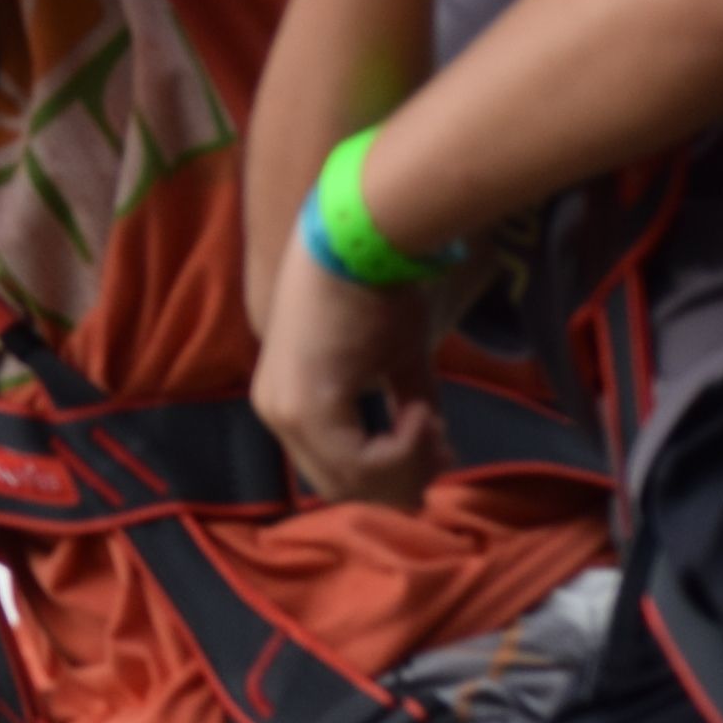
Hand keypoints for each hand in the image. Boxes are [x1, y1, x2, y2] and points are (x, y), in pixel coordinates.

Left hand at [254, 230, 442, 511]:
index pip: (335, 471)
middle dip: (399, 482)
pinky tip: (421, 415)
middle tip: (445, 455)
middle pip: (342, 486)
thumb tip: (438, 460)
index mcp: (289, 401)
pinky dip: (400, 451)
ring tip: (433, 425)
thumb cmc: (379, 285)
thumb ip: (409, 411)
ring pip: (352, 481)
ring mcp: (287, 411)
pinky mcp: (307, 407)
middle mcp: (277, 411)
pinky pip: (360, 462)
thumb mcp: (397, 361)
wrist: (365, 236)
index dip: (390, 478)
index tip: (440, 458)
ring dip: (404, 464)